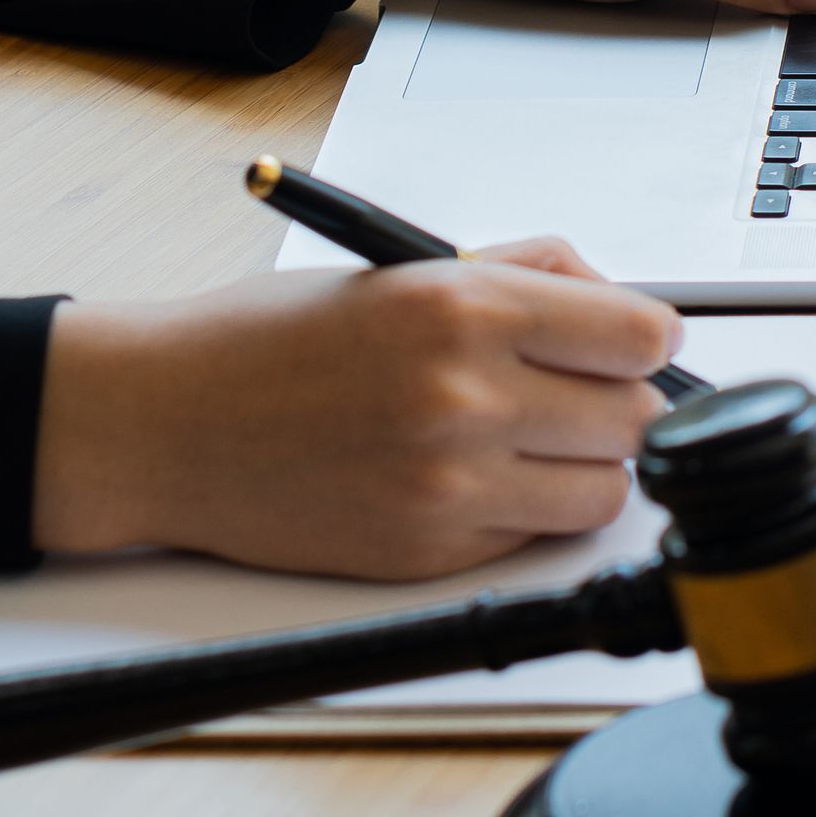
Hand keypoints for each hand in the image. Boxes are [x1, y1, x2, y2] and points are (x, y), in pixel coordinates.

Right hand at [31, 239, 681, 580]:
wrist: (168, 422)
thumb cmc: (274, 339)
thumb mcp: (406, 265)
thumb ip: (527, 274)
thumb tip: (621, 304)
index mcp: (466, 305)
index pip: (641, 335)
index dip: (647, 339)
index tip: (632, 343)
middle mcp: (466, 394)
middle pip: (637, 418)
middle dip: (621, 401)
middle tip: (578, 389)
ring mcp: (450, 484)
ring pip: (603, 491)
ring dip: (585, 464)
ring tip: (529, 436)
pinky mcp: (430, 551)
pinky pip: (535, 536)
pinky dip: (527, 510)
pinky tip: (474, 474)